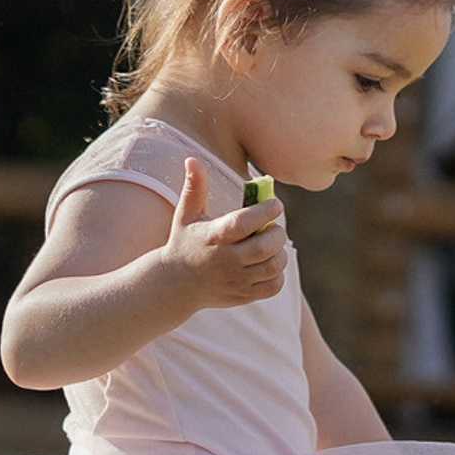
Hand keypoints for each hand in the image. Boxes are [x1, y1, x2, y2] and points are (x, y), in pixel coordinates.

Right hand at [159, 158, 285, 311]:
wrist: (176, 285)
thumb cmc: (185, 242)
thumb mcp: (186, 215)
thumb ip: (194, 187)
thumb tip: (192, 159)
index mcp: (214, 237)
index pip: (244, 223)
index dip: (265, 211)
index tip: (275, 204)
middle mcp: (225, 261)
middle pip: (265, 247)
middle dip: (277, 233)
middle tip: (273, 227)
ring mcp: (235, 281)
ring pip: (273, 267)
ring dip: (279, 253)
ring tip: (270, 245)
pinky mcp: (243, 296)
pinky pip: (273, 286)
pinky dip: (277, 274)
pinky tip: (267, 264)